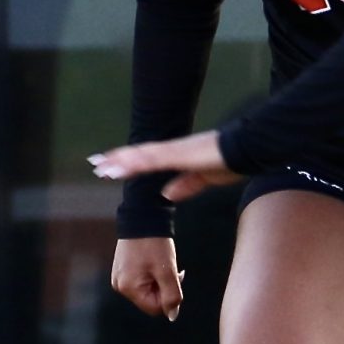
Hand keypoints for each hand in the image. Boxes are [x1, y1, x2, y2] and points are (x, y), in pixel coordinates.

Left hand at [88, 129, 239, 204]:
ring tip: (101, 167)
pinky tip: (122, 167)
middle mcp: (173, 149)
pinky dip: (136, 163)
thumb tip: (166, 194)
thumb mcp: (206, 178)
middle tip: (95, 164)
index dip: (129, 162)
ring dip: (121, 161)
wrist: (248, 148)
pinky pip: (153, 159)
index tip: (111, 166)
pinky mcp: (181, 154)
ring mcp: (176, 150)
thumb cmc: (232, 161)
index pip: (148, 159)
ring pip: (141, 156)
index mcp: (179, 156)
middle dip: (117, 159)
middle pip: (140, 154)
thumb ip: (186, 185)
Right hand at [111, 235, 183, 321]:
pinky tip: (152, 259)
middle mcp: (120, 285)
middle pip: (150, 299)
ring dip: (158, 279)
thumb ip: (172, 295)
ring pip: (147, 289)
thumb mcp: (167, 270)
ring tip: (159, 261)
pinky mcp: (121, 269)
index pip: (154, 307)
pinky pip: (140, 280)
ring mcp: (119, 277)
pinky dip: (151, 273)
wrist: (142, 216)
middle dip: (163, 287)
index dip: (168, 296)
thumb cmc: (155, 243)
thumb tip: (172, 315)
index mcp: (128, 287)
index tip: (173, 276)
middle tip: (168, 267)